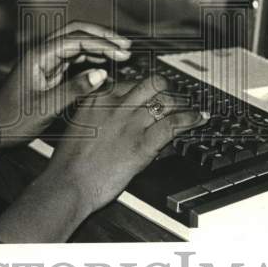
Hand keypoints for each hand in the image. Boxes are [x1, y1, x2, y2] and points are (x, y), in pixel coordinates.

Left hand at [0, 21, 132, 146]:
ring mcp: (46, 60)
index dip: (102, 44)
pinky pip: (74, 57)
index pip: (76, 39)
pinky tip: (105, 64)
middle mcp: (43, 52)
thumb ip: (74, 89)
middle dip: (103, 36)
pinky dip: (91, 57)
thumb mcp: (46, 107)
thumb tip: (102, 73)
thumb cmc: (15, 120)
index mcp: (39, 55)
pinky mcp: (49, 70)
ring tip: (122, 54)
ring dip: (99, 45)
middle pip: (77, 32)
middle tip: (126, 47)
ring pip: (76, 43)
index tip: (123, 53)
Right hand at [45, 75, 208, 213]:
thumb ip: (100, 113)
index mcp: (98, 97)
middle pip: (152, 83)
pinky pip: (173, 124)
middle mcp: (116, 105)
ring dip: (181, 104)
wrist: (67, 184)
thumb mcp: (81, 124)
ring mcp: (130, 123)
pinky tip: (199, 119)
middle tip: (173, 98)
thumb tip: (119, 112)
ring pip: (166, 101)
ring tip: (189, 108)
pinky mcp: (142, 144)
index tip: (152, 93)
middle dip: (166, 89)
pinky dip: (190, 119)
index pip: (131, 82)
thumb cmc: (69, 162)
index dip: (145, 89)